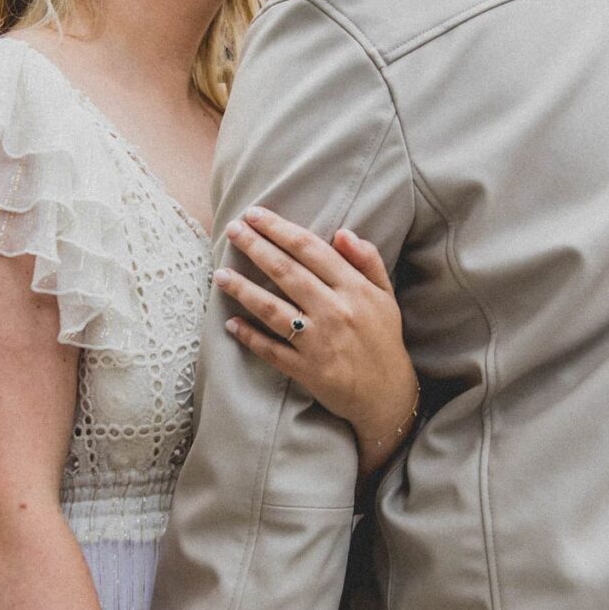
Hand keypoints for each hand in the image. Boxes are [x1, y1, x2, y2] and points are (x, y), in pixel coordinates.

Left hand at [217, 207, 417, 480]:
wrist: (388, 395)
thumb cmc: (383, 339)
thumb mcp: (385, 296)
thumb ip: (367, 260)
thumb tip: (341, 232)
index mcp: (354, 289)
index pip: (310, 249)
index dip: (279, 229)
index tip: (255, 214)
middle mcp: (335, 311)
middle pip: (286, 272)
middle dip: (255, 247)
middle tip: (231, 229)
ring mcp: (319, 342)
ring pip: (273, 309)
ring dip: (243, 289)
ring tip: (220, 274)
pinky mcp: (306, 370)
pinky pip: (271, 350)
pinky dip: (249, 336)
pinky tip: (230, 323)